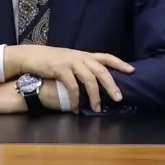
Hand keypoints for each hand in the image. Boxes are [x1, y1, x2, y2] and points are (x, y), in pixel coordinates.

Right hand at [4, 44, 133, 112]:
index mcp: (85, 55)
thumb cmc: (52, 60)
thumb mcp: (70, 61)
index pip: (106, 57)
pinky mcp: (60, 69)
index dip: (120, 63)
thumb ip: (82, 68)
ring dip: (95, 96)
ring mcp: (71, 62)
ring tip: (97, 109)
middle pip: (101, 70)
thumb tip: (95, 82)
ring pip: (89, 79)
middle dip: (111, 85)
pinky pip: (72, 86)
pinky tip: (76, 108)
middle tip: (118, 98)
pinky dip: (76, 99)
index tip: (132, 70)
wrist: (31, 56)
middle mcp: (80, 57)